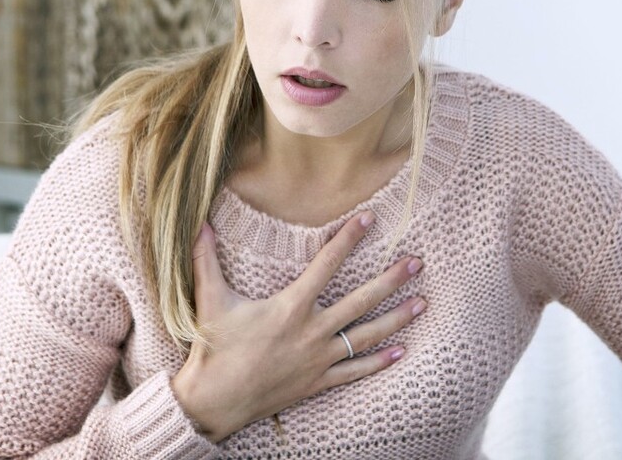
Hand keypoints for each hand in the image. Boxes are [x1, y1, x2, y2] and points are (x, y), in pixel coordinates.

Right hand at [170, 211, 425, 442]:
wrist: (213, 402)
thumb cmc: (213, 348)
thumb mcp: (210, 300)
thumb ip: (205, 260)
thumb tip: (198, 225)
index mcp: (290, 307)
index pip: (327, 265)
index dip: (348, 239)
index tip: (369, 218)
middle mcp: (312, 331)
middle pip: (362, 301)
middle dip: (392, 280)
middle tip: (417, 263)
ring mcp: (318, 359)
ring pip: (367, 336)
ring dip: (397, 319)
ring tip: (422, 303)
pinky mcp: (317, 381)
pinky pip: (355, 371)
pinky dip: (379, 362)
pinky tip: (401, 351)